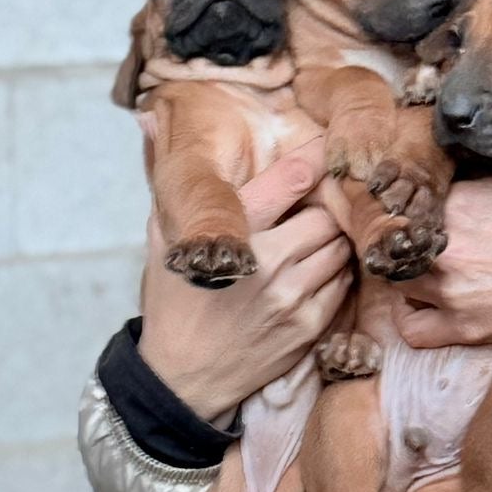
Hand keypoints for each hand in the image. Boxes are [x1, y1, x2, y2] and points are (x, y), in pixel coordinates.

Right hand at [137, 140, 351, 420]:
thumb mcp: (161, 237)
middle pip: (326, 212)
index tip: (326, 145)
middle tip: (317, 202)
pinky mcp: (310, 326)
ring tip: (314, 235)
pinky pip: (344, 282)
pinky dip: (337, 270)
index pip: (292, 179)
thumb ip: (171, 178)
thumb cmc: (173, 300)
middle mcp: (269, 263)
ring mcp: (293, 297)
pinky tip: (317, 267)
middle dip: (323, 205)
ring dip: (333, 236)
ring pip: (340, 245)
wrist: (183, 377)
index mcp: (234, 234)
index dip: (314, 157)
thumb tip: (147, 114)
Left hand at [395, 169, 491, 352]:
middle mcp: (447, 247)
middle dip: (406, 232)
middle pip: (394, 237)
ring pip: (395, 280)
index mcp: (463, 203)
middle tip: (424, 230)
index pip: (414, 194)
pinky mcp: (463, 329)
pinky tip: (426, 302)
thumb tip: (482, 149)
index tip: (432, 198)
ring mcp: (451, 291)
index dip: (420, 194)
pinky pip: (411, 327)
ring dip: (406, 270)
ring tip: (426, 264)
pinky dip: (410, 315)